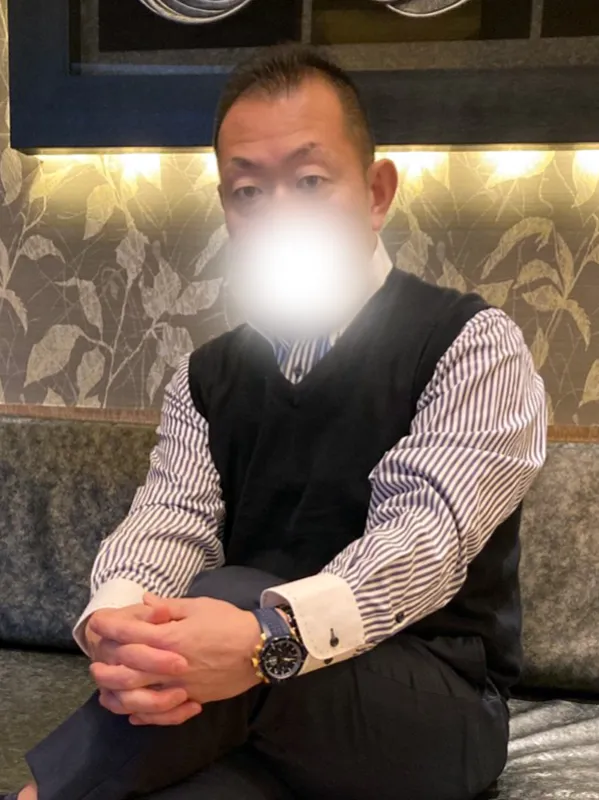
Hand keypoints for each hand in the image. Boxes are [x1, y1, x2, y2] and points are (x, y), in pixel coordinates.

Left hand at [89, 594, 261, 724]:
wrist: (259, 649)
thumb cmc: (229, 622)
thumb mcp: (199, 606)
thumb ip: (168, 606)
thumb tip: (145, 602)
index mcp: (169, 637)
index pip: (128, 633)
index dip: (108, 626)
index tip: (97, 621)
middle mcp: (168, 665)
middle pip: (123, 670)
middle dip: (103, 663)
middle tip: (95, 656)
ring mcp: (177, 686)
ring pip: (134, 698)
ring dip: (114, 692)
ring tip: (106, 684)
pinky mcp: (189, 700)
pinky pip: (157, 714)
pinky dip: (140, 714)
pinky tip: (132, 710)